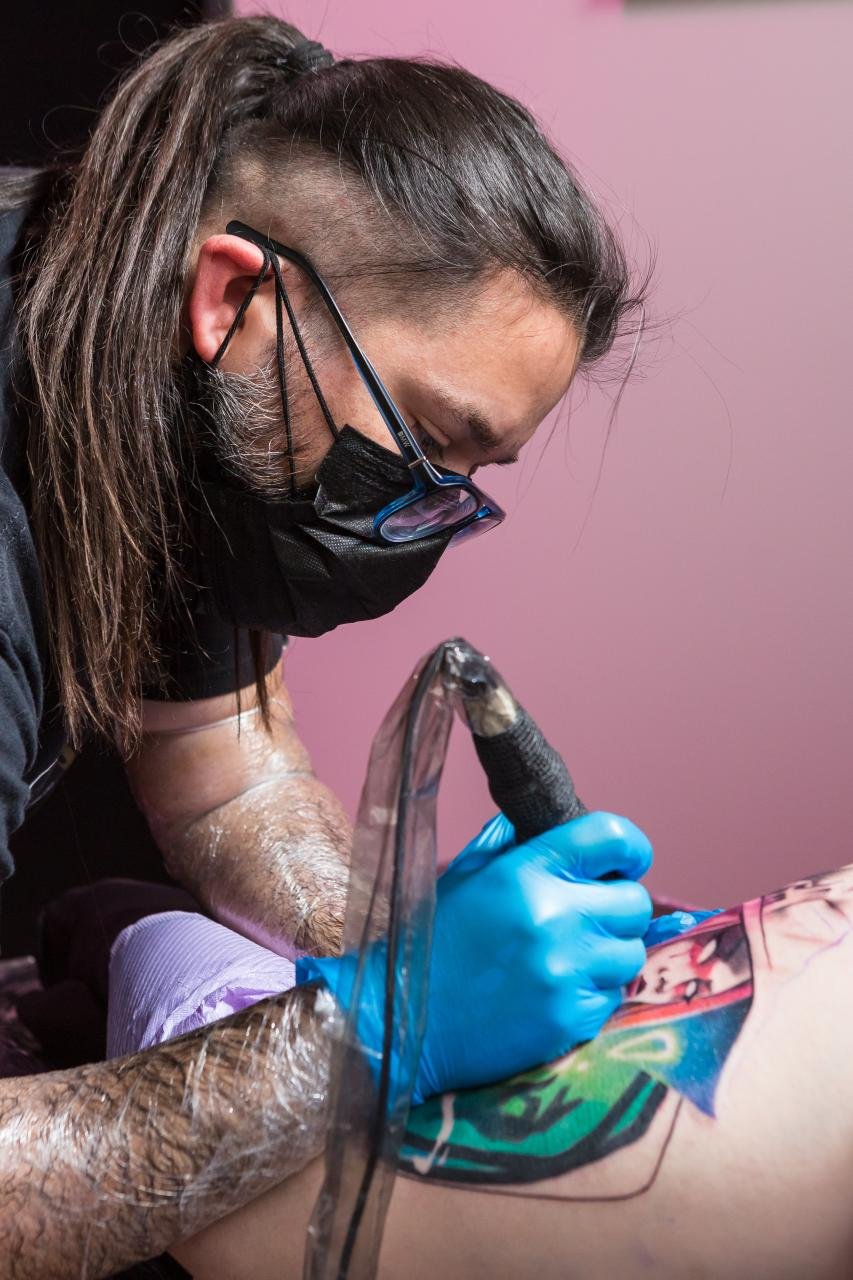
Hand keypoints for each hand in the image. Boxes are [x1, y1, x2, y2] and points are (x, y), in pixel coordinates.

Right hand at [298, 810, 652, 1103]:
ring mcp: (565, 972)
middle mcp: (553, 918)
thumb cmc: (432, 940)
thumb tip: (549, 819)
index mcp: (526, 872)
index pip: (612, 836)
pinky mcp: (570, 1019)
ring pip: (631, 952)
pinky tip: (554, 989)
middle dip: (617, 904)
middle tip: (588, 914)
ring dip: (609, 951)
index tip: (623, 860)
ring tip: (569, 955)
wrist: (401, 1020)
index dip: (629, 847)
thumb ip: (510, 841)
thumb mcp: (465, 874)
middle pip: (635, 900)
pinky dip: (593, 992)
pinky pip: (612, 996)